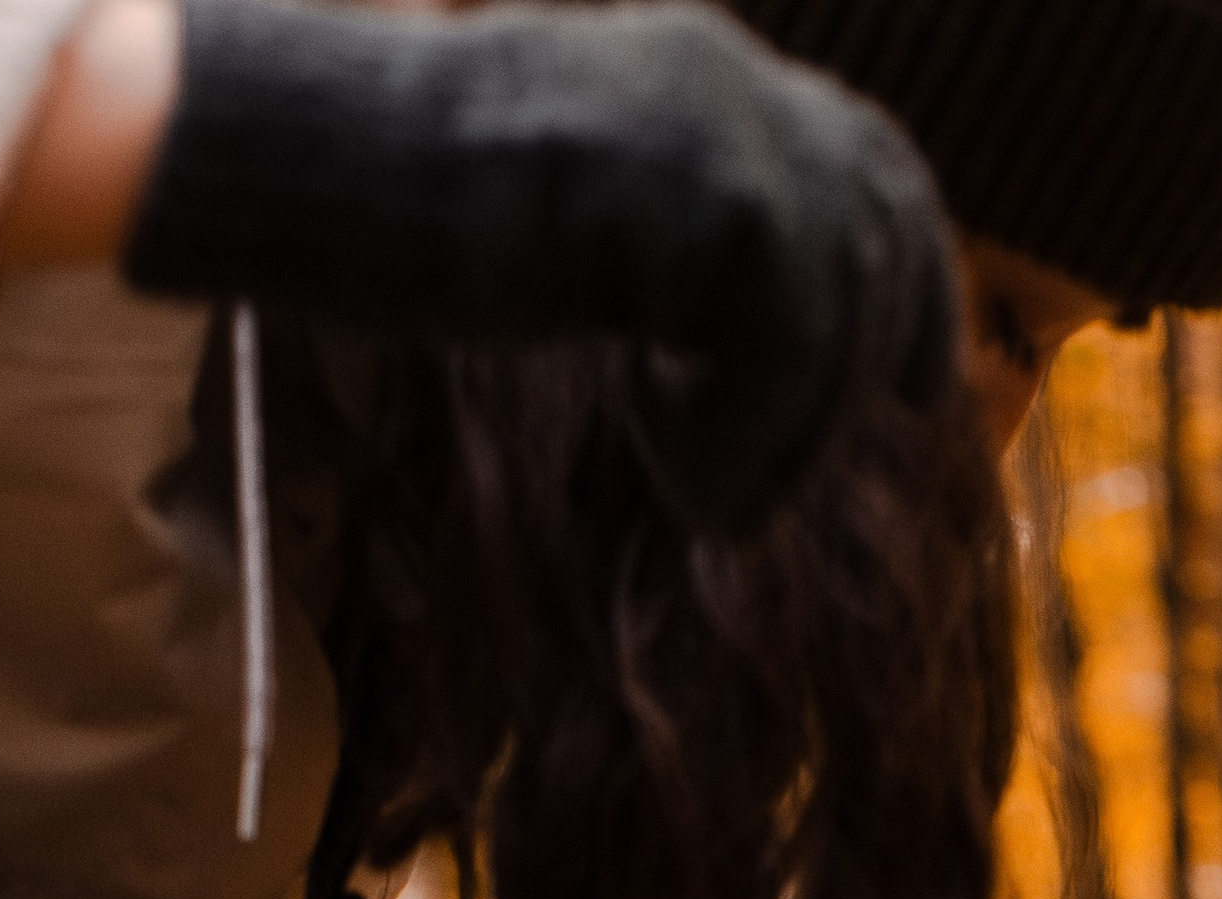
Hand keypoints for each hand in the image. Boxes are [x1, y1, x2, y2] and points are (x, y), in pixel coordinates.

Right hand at [121, 0, 959, 534]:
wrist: (302, 159)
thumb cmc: (387, 215)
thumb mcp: (561, 224)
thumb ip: (663, 252)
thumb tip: (732, 344)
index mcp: (700, 70)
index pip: (871, 165)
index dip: (914, 287)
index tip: (919, 398)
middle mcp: (724, 74)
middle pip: (880, 234)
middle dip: (864, 382)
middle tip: (779, 496)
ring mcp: (711, 120)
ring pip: (839, 306)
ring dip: (787, 440)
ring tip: (705, 506)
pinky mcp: (687, 190)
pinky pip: (783, 343)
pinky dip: (743, 442)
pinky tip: (678, 485)